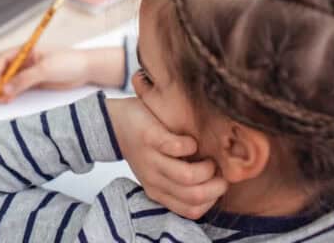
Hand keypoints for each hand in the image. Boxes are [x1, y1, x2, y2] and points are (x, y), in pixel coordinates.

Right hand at [0, 47, 92, 102]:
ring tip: (1, 100)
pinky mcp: (35, 82)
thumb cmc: (69, 61)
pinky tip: (9, 99)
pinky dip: (12, 94)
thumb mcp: (45, 69)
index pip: (3, 59)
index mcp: (26, 50)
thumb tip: (6, 88)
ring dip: (4, 90)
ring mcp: (29, 71)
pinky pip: (19, 88)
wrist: (86, 69)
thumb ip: (25, 79)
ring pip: (10, 80)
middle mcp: (25, 60)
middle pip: (4, 70)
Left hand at [107, 97, 227, 218]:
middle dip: (216, 186)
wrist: (115, 123)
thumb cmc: (146, 147)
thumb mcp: (161, 172)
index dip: (212, 199)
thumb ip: (181, 181)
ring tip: (206, 157)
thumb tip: (217, 183)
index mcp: (159, 191)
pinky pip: (176, 148)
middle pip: (194, 196)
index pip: (193, 211)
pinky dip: (190, 144)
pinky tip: (189, 141)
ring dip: (206, 167)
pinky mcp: (150, 138)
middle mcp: (154, 180)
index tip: (216, 182)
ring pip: (187, 177)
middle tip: (218, 171)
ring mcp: (151, 160)